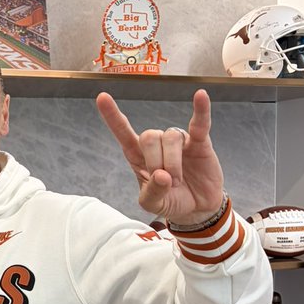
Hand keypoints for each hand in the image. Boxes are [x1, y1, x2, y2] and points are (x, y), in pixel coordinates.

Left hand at [95, 88, 224, 224]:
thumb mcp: (153, 205)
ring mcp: (178, 141)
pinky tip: (200, 96)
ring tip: (178, 181)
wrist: (197, 207)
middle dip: (155, 161)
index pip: (123, 132)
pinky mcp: (199, 142)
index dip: (112, 116)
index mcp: (138, 156)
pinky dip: (201, 110)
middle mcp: (156, 144)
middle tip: (166, 182)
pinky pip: (200, 123)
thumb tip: (161, 175)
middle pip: (148, 136)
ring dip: (173, 162)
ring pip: (170, 137)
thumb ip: (152, 193)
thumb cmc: (171, 201)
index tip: (102, 97)